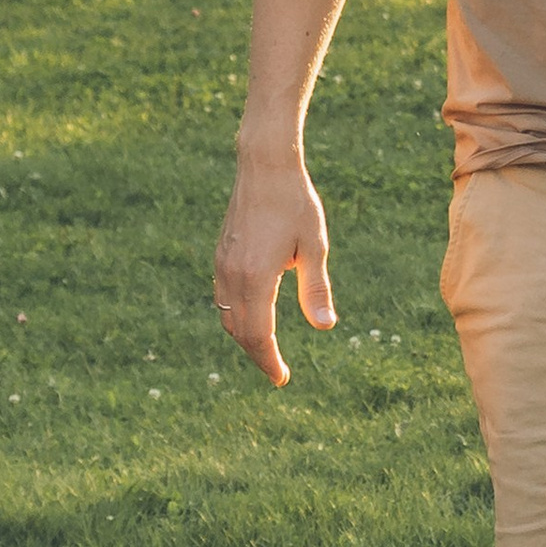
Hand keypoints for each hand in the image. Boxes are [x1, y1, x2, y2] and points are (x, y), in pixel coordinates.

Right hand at [213, 144, 333, 386]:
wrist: (264, 167)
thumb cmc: (296, 204)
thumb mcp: (315, 247)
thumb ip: (316, 289)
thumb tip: (325, 327)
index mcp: (256, 278)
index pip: (258, 335)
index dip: (270, 361)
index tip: (282, 379)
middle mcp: (232, 276)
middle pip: (239, 332)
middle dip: (258, 355)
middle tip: (278, 372)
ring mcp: (222, 265)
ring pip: (227, 316)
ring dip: (245, 338)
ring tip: (267, 350)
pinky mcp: (220, 255)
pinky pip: (223, 298)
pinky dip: (236, 317)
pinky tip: (253, 318)